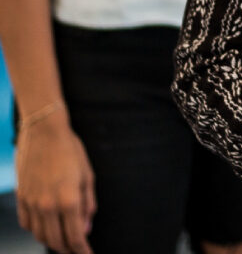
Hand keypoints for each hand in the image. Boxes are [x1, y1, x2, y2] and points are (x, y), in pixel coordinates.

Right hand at [15, 110, 95, 253]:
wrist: (44, 132)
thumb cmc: (70, 150)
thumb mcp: (87, 174)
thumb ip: (88, 203)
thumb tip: (86, 227)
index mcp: (69, 200)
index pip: (75, 237)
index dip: (83, 251)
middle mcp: (48, 206)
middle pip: (56, 241)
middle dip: (68, 249)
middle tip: (77, 250)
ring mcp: (32, 203)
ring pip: (40, 236)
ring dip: (52, 242)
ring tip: (62, 241)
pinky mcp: (21, 198)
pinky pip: (27, 224)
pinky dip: (37, 231)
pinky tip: (45, 228)